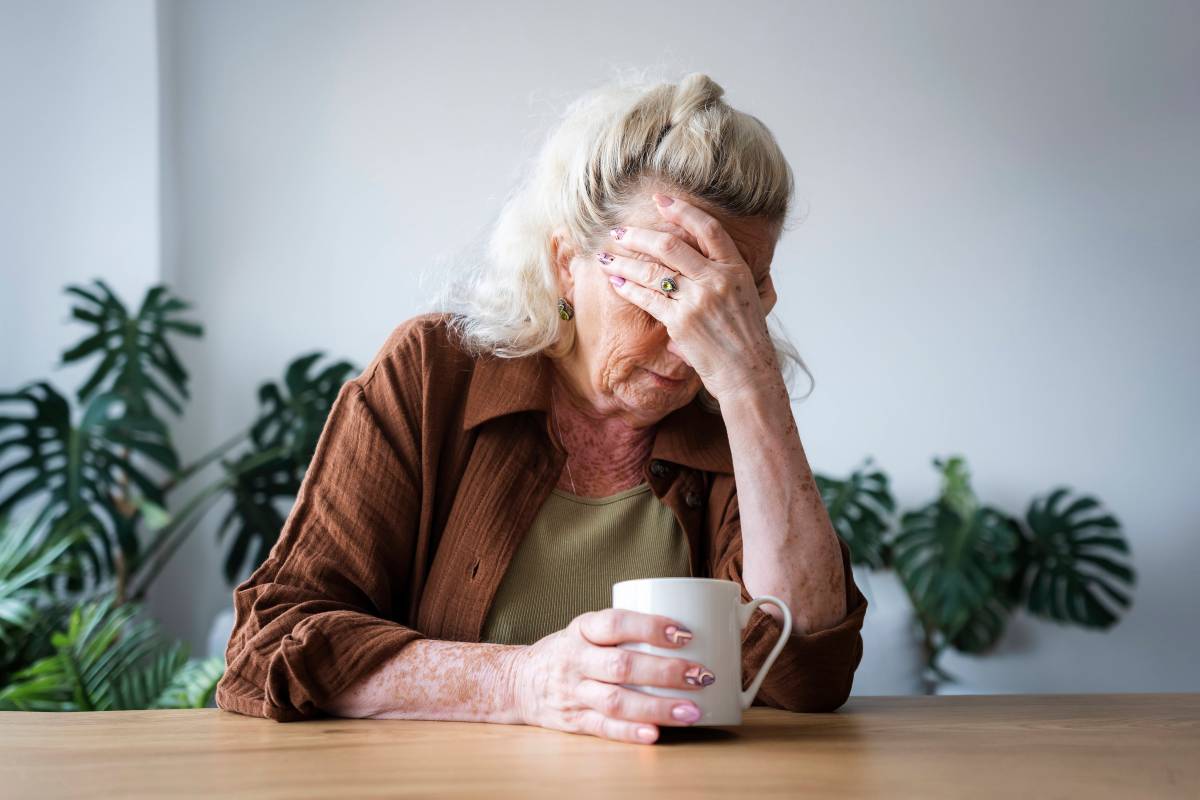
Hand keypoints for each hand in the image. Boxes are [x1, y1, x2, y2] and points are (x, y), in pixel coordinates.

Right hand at [508, 608, 716, 744]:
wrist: (519, 681)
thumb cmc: (570, 651)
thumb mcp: (587, 629)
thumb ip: (625, 628)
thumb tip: (690, 627)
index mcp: (582, 629)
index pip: (615, 622)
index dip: (650, 627)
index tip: (685, 632)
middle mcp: (575, 660)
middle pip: (622, 665)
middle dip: (665, 671)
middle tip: (701, 675)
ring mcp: (573, 692)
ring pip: (616, 700)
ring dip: (657, 707)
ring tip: (691, 710)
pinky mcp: (573, 720)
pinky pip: (603, 727)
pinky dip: (630, 732)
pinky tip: (656, 734)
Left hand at [595, 193, 779, 400]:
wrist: (748, 373)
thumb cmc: (746, 338)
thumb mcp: (749, 297)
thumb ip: (728, 275)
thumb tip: (707, 256)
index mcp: (736, 269)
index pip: (708, 228)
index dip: (682, 211)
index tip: (661, 201)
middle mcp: (717, 279)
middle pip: (671, 245)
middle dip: (639, 236)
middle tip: (618, 231)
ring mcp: (698, 300)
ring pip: (652, 270)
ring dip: (624, 261)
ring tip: (606, 257)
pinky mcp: (681, 321)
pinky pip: (647, 298)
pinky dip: (628, 288)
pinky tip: (616, 281)